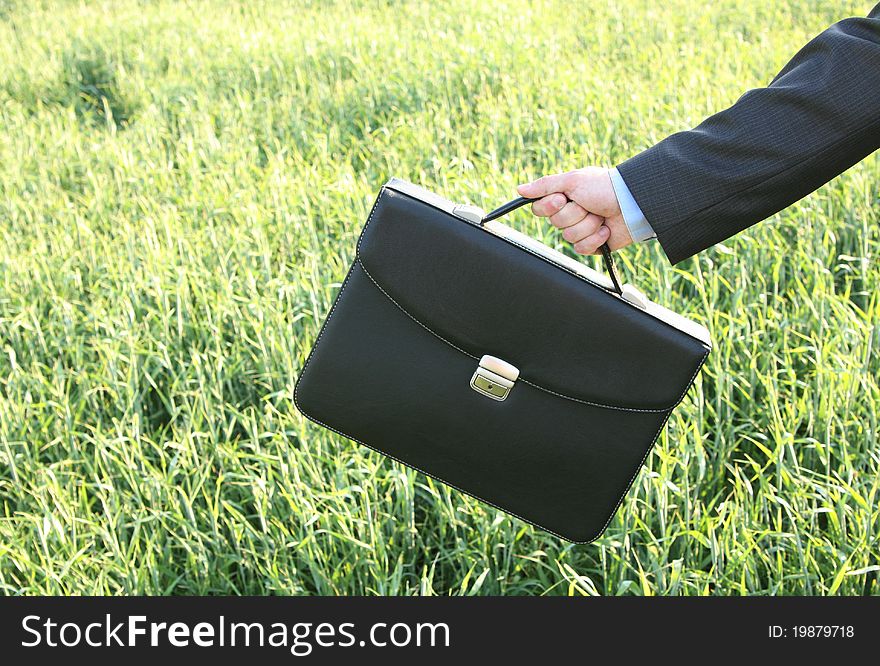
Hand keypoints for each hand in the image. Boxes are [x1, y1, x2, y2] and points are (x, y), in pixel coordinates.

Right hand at [517, 167, 632, 254]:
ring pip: (569, 237)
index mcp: (562, 198)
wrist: (632, 203)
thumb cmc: (604, 187)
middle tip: (588, 204)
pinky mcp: (592, 244)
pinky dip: (595, 238)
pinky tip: (606, 229)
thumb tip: (520, 190)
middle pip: (556, 223)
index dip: (549, 206)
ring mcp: (581, 229)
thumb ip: (545, 185)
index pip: (539, 209)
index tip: (562, 198)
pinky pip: (582, 248)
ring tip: (601, 215)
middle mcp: (569, 214)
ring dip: (588, 225)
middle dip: (575, 214)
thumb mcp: (572, 180)